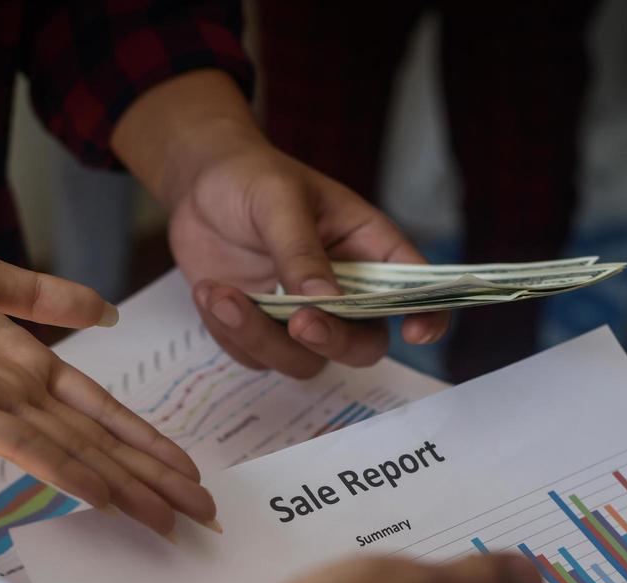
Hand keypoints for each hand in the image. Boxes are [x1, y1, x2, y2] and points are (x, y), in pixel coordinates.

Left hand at [0, 224, 215, 536]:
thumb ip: (42, 295)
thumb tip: (104, 311)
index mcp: (21, 361)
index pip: (98, 408)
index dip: (144, 438)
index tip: (187, 467)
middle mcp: (13, 392)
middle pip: (97, 441)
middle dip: (151, 477)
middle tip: (202, 514)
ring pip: (72, 452)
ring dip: (124, 486)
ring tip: (168, 518)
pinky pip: (20, 444)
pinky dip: (64, 469)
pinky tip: (102, 495)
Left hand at [111, 71, 447, 380]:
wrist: (198, 185)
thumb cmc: (252, 177)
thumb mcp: (278, 199)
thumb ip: (300, 251)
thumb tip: (324, 303)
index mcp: (368, 249)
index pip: (415, 289)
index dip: (427, 316)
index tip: (414, 332)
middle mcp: (344, 291)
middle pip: (363, 345)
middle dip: (333, 341)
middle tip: (299, 322)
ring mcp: (302, 316)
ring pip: (304, 361)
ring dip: (261, 338)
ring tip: (219, 293)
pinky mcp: (262, 330)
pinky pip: (255, 358)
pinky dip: (229, 333)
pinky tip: (209, 291)